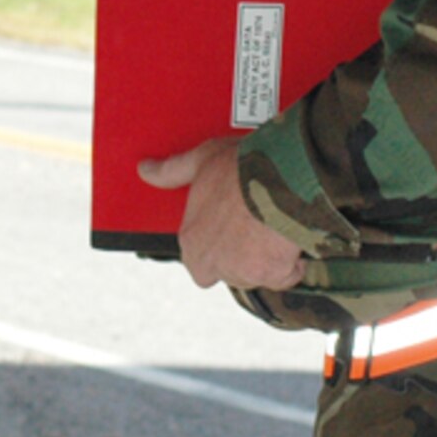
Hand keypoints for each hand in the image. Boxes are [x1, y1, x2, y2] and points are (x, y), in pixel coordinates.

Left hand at [139, 136, 306, 290]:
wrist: (281, 175)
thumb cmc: (239, 167)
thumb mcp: (201, 160)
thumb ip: (173, 171)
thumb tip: (146, 169)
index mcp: (192, 240)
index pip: (195, 260)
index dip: (213, 245)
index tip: (226, 229)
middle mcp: (214, 262)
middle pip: (226, 271)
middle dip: (239, 257)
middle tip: (253, 229)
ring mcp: (244, 271)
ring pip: (255, 275)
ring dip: (263, 260)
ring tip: (272, 228)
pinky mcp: (274, 275)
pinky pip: (285, 276)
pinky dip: (291, 264)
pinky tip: (290, 242)